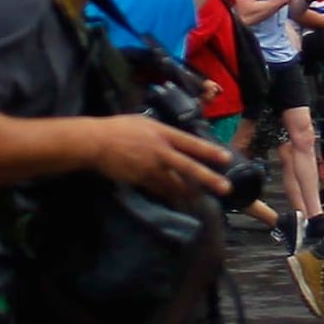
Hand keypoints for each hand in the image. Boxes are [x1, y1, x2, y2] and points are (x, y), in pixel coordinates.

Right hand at [95, 115, 230, 200]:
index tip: (226, 158)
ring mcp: (151, 167)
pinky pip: (160, 190)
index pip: (191, 143)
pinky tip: (178, 201)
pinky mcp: (141, 180)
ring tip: (202, 199)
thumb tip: (174, 139)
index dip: (209, 151)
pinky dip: (170, 195)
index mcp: (163, 133)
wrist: (97, 142)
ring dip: (190, 192)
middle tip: (225, 187)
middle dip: (208, 178)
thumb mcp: (144, 122)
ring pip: (176, 183)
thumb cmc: (119, 128)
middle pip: (189, 167)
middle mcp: (161, 151)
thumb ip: (162, 131)